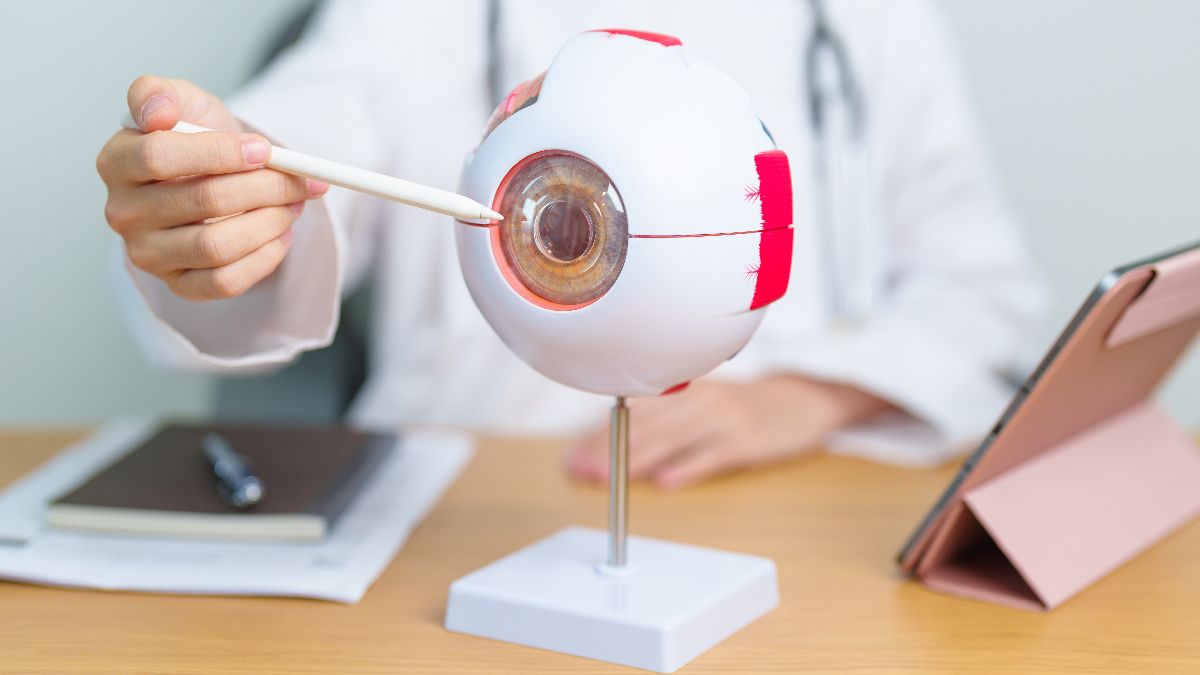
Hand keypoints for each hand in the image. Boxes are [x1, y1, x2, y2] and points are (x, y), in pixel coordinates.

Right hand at [96, 76, 328, 300]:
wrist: (210, 177)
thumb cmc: (194, 138)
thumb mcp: (181, 100)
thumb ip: (161, 92)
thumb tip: (159, 111)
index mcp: (116, 161)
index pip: (159, 156)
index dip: (219, 152)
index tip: (263, 149)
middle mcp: (123, 212)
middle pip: (202, 201)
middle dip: (264, 187)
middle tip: (300, 178)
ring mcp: (148, 254)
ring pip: (217, 245)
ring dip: (270, 222)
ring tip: (294, 203)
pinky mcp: (178, 285)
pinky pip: (226, 282)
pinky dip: (265, 257)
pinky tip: (281, 234)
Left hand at [567, 376, 892, 489]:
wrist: (803, 401)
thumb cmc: (743, 407)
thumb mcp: (702, 401)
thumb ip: (662, 418)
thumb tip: (610, 442)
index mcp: (683, 389)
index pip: (631, 413)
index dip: (599, 436)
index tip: (573, 457)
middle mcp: (699, 398)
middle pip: (645, 427)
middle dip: (608, 451)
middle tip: (582, 472)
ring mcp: (724, 419)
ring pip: (672, 439)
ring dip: (637, 461)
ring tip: (609, 479)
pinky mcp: (747, 440)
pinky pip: (713, 455)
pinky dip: (689, 467)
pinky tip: (667, 482)